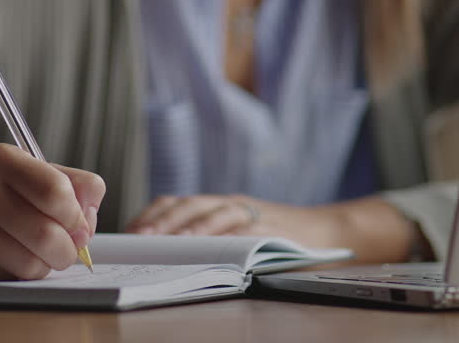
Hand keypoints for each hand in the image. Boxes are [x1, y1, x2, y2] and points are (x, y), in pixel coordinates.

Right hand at [0, 143, 104, 279]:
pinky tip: (7, 260)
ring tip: (36, 255)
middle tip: (66, 251)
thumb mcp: (27, 176)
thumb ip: (70, 186)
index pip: (57, 191)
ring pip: (30, 262)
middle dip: (68, 251)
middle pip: (48, 233)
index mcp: (2, 158)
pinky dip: (18, 275)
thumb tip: (90, 217)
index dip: (77, 216)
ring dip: (44, 266)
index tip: (80, 226)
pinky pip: (7, 277)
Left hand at [127, 194, 426, 263]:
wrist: (328, 231)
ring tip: (165, 241)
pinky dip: (223, 235)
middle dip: (161, 221)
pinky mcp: (270, 227)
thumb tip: (164, 256)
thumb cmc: (278, 239)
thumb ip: (210, 239)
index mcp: (219, 205)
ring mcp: (252, 213)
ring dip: (186, 226)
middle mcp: (231, 204)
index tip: (129, 232)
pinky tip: (208, 245)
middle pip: (188, 205)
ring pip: (213, 212)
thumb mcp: (239, 235)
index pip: (177, 203)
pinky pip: (243, 228)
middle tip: (139, 238)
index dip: (152, 215)